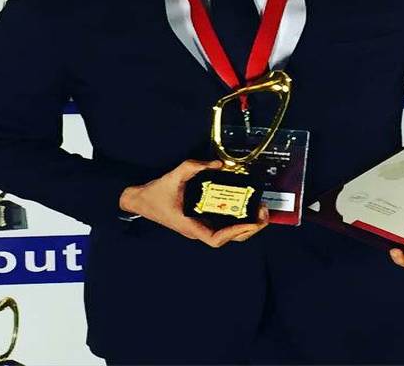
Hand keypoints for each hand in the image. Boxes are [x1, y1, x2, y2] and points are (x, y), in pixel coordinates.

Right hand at [118, 158, 269, 247]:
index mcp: (190, 226)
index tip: (249, 221)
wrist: (139, 199)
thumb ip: (195, 166)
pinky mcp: (200, 220)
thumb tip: (219, 164)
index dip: (234, 232)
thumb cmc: (155, 193)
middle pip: (228, 238)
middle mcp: (197, 230)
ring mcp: (199, 226)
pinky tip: (245, 207)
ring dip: (246, 225)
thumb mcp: (175, 175)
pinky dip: (236, 218)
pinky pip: (222, 224)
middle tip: (263, 213)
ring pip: (227, 233)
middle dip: (249, 229)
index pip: (216, 239)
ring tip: (260, 210)